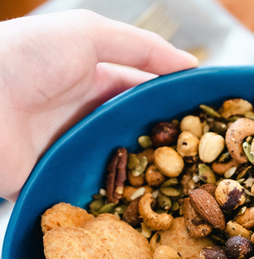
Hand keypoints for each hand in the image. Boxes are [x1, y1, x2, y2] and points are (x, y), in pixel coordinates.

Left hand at [0, 10, 197, 200]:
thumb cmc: (25, 57)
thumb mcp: (87, 34)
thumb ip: (141, 47)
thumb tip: (191, 65)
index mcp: (96, 82)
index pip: (144, 96)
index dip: (173, 105)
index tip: (206, 121)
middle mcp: (89, 118)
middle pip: (137, 134)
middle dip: (165, 146)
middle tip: (202, 161)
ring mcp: (76, 152)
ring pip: (122, 166)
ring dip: (147, 177)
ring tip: (184, 189)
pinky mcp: (61, 181)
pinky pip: (97, 193)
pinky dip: (120, 200)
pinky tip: (147, 208)